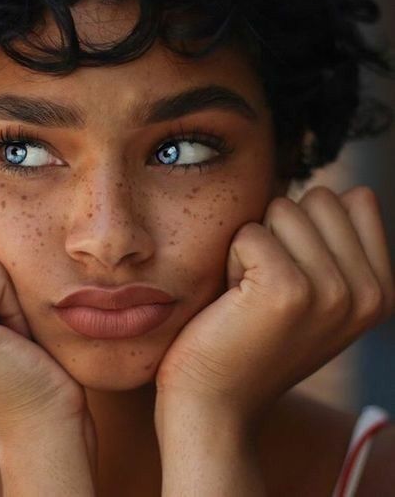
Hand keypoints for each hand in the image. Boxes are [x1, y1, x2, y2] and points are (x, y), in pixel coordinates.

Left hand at [155, 186, 394, 425]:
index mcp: (381, 289)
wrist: (215, 402)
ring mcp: (332, 291)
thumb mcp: (315, 294)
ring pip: (281, 208)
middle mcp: (368, 292)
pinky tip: (233, 300)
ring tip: (249, 293)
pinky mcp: (287, 291)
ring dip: (253, 245)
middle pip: (316, 198)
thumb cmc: (251, 338)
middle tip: (265, 285)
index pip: (353, 199)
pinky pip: (249, 232)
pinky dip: (231, 259)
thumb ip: (336, 244)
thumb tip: (339, 190)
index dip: (306, 226)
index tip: (292, 273)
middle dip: (279, 231)